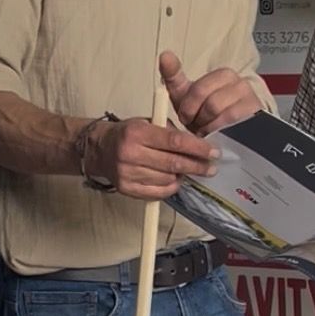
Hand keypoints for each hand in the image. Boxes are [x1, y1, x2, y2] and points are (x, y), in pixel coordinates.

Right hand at [86, 114, 217, 200]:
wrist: (100, 149)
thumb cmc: (128, 134)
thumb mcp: (147, 123)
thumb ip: (170, 131)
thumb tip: (198, 144)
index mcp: (137, 133)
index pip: (174, 142)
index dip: (198, 148)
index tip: (214, 152)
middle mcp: (130, 154)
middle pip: (173, 164)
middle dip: (197, 166)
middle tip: (211, 168)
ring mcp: (127, 173)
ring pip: (167, 179)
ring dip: (182, 176)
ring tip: (188, 171)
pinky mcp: (126, 189)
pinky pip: (158, 192)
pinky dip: (171, 187)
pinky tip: (175, 180)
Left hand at [160, 50, 261, 135]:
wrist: (231, 129)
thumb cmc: (206, 111)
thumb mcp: (187, 94)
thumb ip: (173, 75)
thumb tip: (165, 55)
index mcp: (222, 75)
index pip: (198, 90)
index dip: (188, 108)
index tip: (186, 117)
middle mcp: (239, 82)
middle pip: (210, 104)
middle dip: (199, 119)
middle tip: (197, 125)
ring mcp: (249, 98)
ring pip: (222, 114)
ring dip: (209, 127)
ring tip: (208, 130)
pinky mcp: (256, 114)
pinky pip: (233, 124)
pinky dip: (221, 132)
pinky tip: (219, 135)